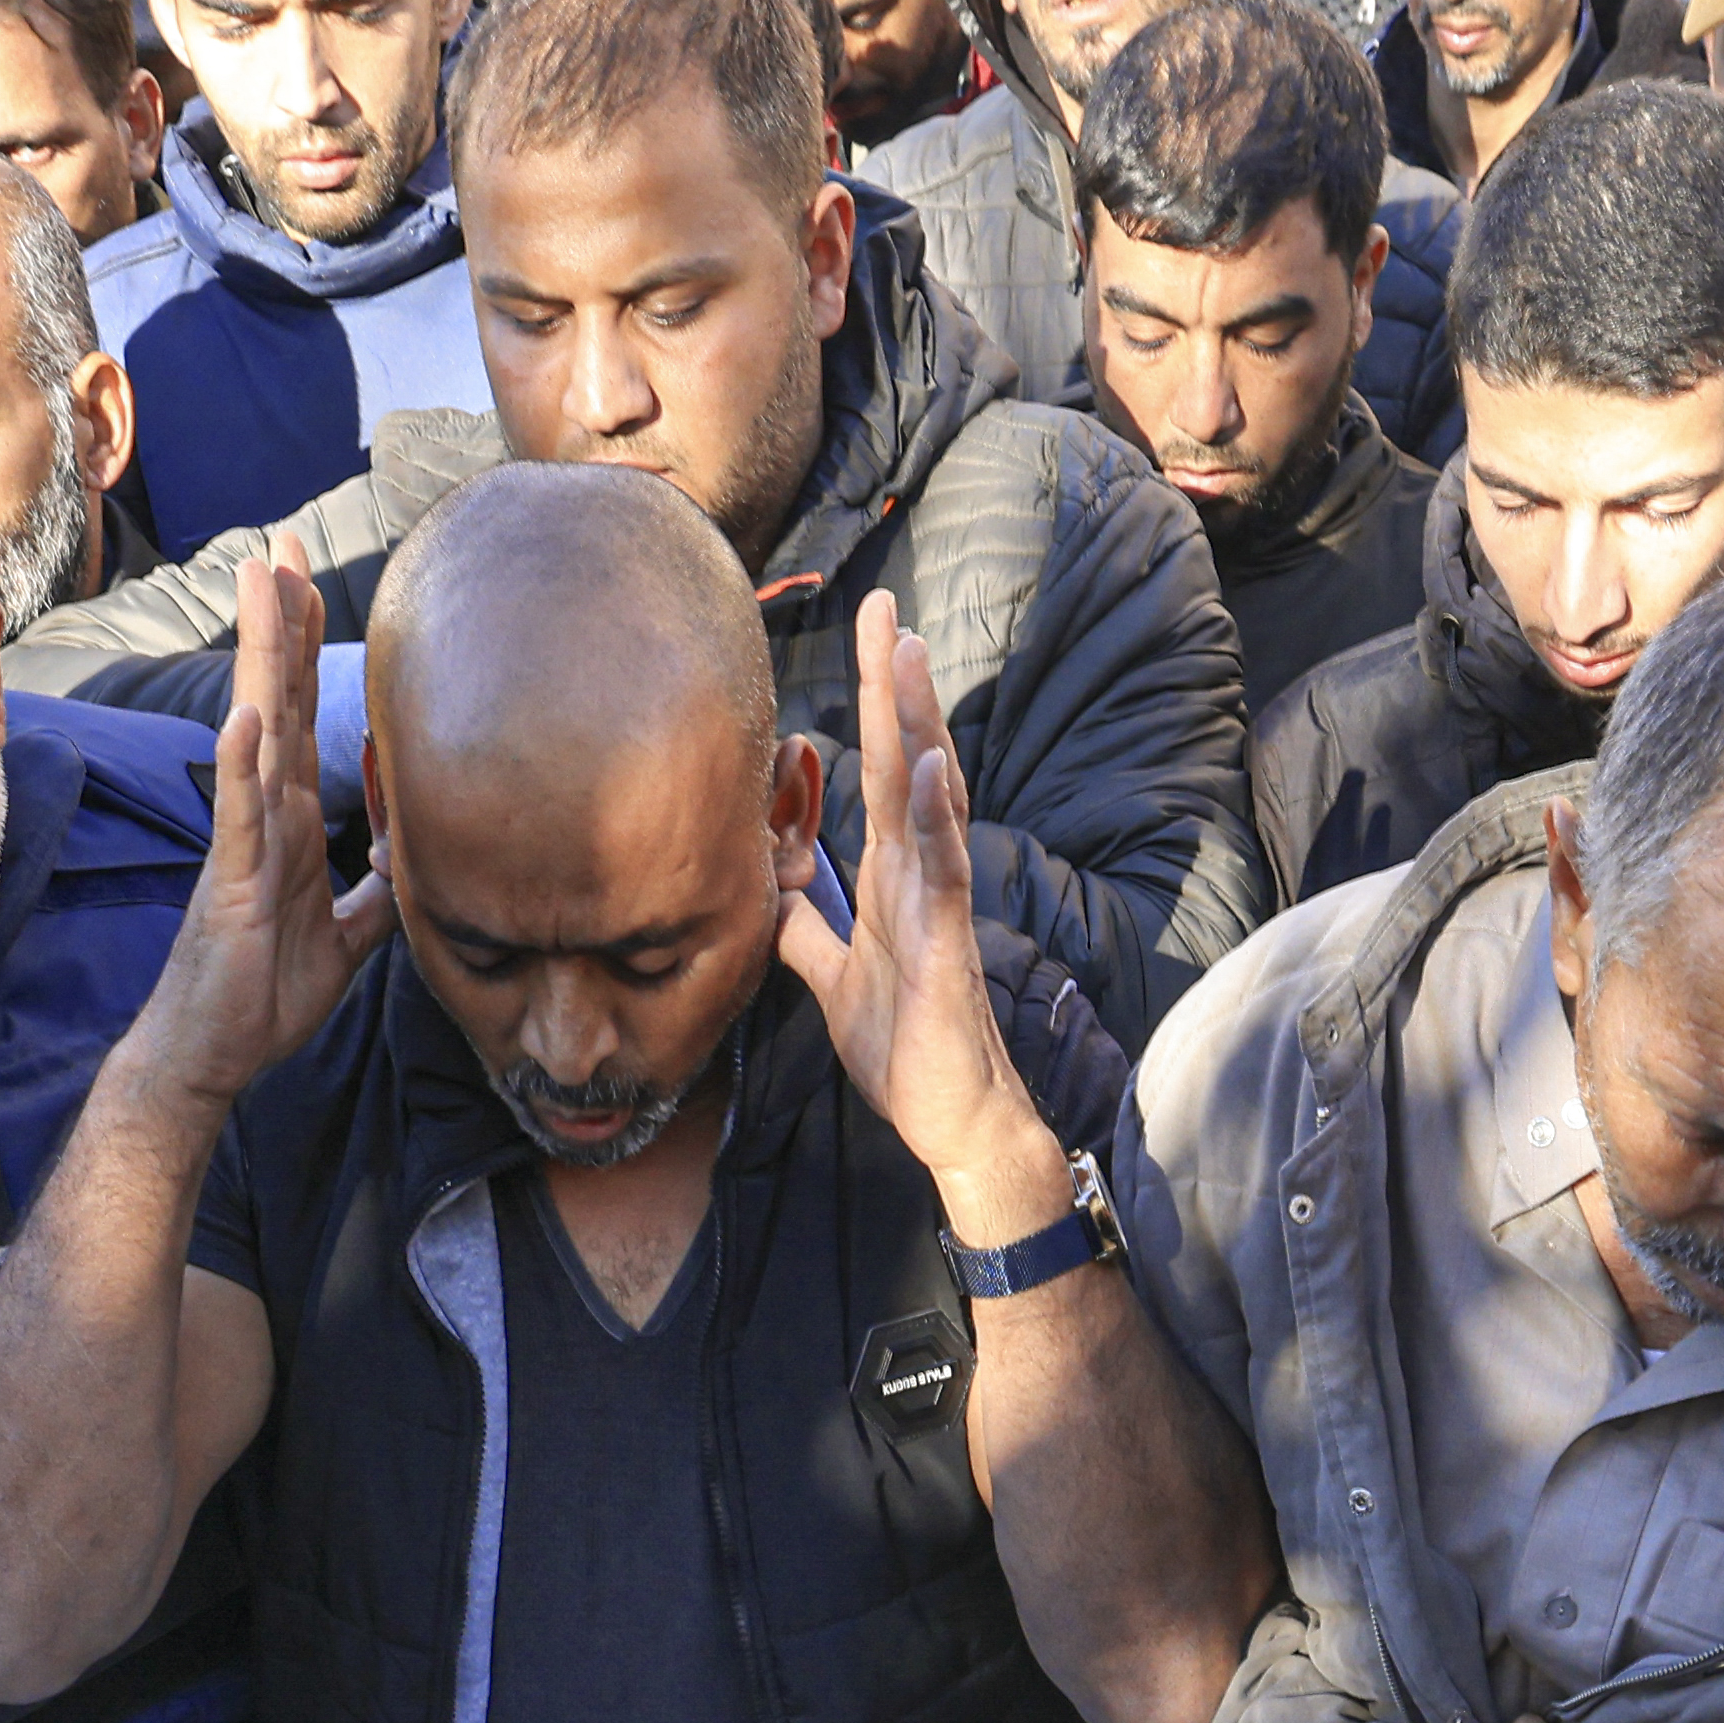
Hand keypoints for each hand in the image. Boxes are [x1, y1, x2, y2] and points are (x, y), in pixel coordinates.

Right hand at [125, 561, 391, 1115]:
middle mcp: (263, 815)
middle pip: (275, 697)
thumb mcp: (346, 941)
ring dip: (257, 656)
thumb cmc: (263, 997)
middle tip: (280, 541)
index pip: (301, 716)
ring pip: (254, 731)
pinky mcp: (228, 883)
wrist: (211, 1055)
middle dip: (280, 619)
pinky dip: (240, 763)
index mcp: (290, 822)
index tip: (310, 580)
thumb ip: (378, 895)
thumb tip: (412, 859)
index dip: (306, 649)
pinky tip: (244, 714)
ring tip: (257, 584)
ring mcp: (242, 841)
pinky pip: (238, 815)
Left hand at [774, 595, 1063, 1239]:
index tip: (866, 629)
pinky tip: (932, 765)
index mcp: (893, 874)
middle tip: (884, 602)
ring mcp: (938, 903)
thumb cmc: (906, 1050)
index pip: (881, 768)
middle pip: (907, 757)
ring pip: (929, 795)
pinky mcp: (948, 946)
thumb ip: (806, 928)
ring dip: (920, 722)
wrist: (952, 1120)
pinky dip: (938, 814)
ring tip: (907, 652)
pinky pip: (943, 870)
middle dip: (893, 680)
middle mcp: (920, 873)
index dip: (871, 701)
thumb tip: (770, 891)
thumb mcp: (833, 979)